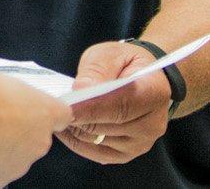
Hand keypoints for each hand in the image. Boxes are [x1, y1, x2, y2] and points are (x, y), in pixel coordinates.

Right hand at [0, 74, 71, 188]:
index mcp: (45, 113)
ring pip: (11, 159)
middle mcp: (39, 143)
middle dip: (15, 134)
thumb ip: (16, 98)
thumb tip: (9, 105)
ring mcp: (19, 166)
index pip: (60, 116)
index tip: (29, 111)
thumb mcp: (2, 81)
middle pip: (32, 140)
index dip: (42, 114)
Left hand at [60, 41, 172, 164]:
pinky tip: (66, 126)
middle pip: (107, 126)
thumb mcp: (109, 54)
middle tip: (55, 106)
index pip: (120, 105)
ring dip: (76, 128)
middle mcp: (153, 123)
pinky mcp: (127, 155)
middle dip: (78, 116)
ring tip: (60, 112)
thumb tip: (81, 89)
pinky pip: (96, 153)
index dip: (90, 107)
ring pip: (97, 141)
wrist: (140, 79)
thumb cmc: (123, 63)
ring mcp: (141, 143)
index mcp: (154, 92)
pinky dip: (77, 141)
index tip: (65, 104)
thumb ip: (97, 70)